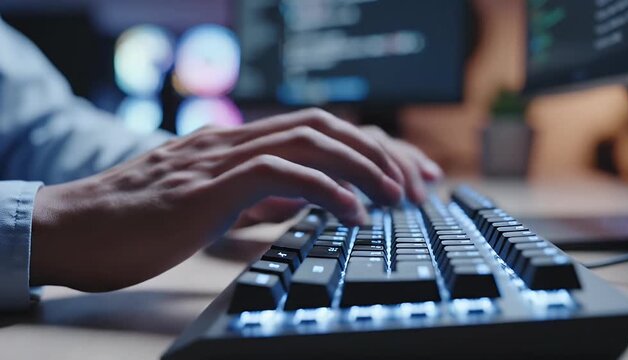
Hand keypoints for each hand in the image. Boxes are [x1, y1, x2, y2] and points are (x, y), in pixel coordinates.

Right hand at [31, 108, 423, 291]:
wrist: (73, 230)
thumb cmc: (136, 223)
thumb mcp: (210, 204)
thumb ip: (253, 197)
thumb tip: (301, 203)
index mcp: (237, 147)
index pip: (317, 132)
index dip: (367, 147)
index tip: (405, 175)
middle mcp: (234, 142)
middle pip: (325, 126)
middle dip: (379, 152)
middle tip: (417, 184)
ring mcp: (220, 160)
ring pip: (311, 141)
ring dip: (364, 166)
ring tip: (397, 197)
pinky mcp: (208, 187)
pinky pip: (281, 174)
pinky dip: (327, 190)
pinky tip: (353, 214)